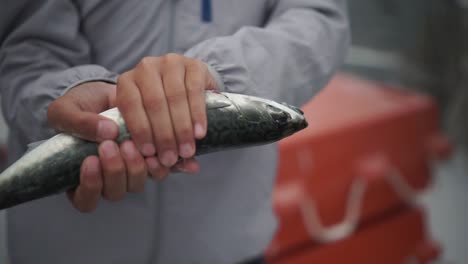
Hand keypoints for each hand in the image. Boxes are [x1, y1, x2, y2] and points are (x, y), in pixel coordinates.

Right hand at [47, 81, 198, 212]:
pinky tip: (176, 157)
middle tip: (113, 145)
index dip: (90, 186)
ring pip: (138, 183)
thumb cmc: (79, 107)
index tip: (91, 161)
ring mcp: (132, 171)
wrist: (104, 94)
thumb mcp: (67, 111)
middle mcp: (108, 180)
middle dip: (115, 170)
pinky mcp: (152, 160)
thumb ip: (79, 123)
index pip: (85, 199)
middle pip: (115, 192)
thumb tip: (108, 132)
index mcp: (82, 177)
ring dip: (137, 166)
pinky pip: (164, 169)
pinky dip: (173, 165)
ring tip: (132, 142)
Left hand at [116, 54, 216, 168]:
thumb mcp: (150, 124)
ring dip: (181, 128)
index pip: (130, 105)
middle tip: (171, 158)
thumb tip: (163, 168)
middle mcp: (146, 67)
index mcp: (128, 81)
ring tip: (187, 150)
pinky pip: (195, 90)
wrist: (190, 86)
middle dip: (163, 134)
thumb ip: (153, 144)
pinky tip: (199, 133)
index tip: (150, 153)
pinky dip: (197, 114)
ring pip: (174, 97)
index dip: (140, 130)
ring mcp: (171, 62)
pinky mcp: (195, 64)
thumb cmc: (164, 111)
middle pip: (154, 102)